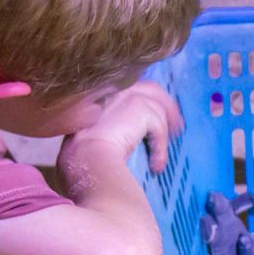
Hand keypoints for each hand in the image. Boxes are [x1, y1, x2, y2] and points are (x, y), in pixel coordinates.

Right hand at [63, 81, 183, 172]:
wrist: (86, 158)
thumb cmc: (79, 156)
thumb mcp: (87, 137)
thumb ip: (102, 129)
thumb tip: (117, 142)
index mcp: (98, 95)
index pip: (128, 91)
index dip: (143, 102)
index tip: (150, 118)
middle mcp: (112, 89)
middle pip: (150, 89)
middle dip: (165, 105)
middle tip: (175, 125)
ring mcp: (127, 95)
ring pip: (158, 107)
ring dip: (168, 126)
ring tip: (173, 141)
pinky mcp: (140, 108)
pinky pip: (159, 127)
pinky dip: (160, 148)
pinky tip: (157, 165)